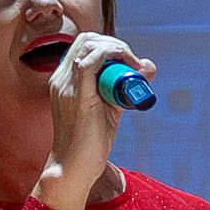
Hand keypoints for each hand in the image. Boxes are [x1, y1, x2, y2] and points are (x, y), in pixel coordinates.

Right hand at [45, 31, 154, 186]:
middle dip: (115, 44)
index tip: (129, 61)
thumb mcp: (110, 108)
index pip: (85, 46)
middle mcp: (61, 78)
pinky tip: (127, 65)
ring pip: (89, 45)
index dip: (110, 46)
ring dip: (116, 49)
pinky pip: (90, 62)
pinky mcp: (76, 96)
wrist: (74, 169)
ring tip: (132, 66)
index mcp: (64, 80)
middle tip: (133, 63)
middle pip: (87, 40)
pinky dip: (111, 56)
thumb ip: (125, 88)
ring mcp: (66, 86)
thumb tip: (149, 66)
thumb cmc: (90, 143)